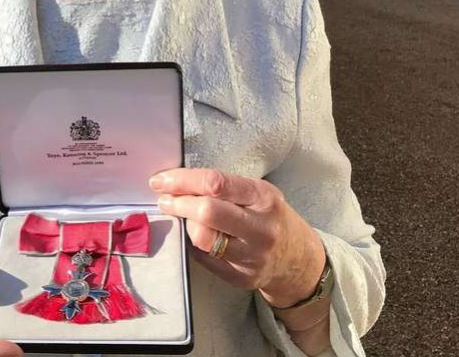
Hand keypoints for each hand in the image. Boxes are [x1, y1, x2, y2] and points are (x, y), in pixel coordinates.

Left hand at [150, 168, 325, 308]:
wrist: (297, 258)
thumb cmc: (268, 215)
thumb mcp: (257, 192)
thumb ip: (224, 187)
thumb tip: (178, 181)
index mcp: (263, 197)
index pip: (216, 183)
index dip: (183, 180)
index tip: (161, 180)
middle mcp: (260, 227)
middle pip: (207, 212)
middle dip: (178, 203)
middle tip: (164, 199)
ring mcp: (252, 256)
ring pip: (203, 239)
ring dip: (185, 225)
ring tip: (183, 218)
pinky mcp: (243, 278)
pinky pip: (205, 259)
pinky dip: (194, 245)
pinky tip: (196, 237)